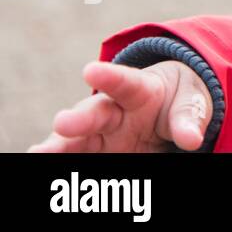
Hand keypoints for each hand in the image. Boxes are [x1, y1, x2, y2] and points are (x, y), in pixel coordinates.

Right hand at [28, 60, 213, 152]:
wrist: (169, 108)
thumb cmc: (178, 99)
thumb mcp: (191, 100)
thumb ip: (189, 117)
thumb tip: (192, 139)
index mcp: (140, 89)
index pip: (125, 81)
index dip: (108, 75)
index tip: (90, 70)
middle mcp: (114, 110)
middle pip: (95, 111)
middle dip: (79, 118)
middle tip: (63, 123)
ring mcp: (102, 134)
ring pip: (77, 138)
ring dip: (58, 145)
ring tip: (39, 152)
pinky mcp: (98, 150)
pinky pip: (78, 155)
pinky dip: (61, 161)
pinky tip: (40, 162)